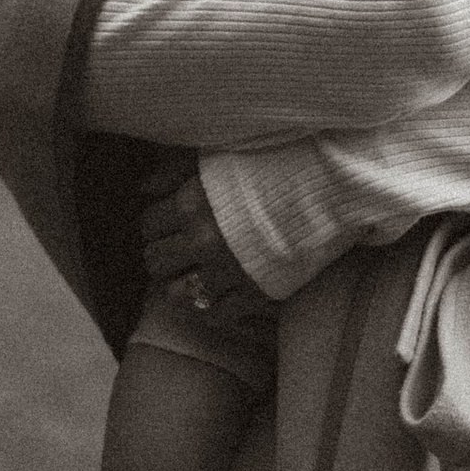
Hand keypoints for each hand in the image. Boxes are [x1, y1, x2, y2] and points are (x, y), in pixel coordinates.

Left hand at [139, 163, 270, 316]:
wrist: (326, 183)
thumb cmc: (271, 161)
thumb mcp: (218, 155)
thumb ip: (175, 170)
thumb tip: (143, 188)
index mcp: (191, 204)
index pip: (148, 225)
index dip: (156, 223)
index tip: (168, 222)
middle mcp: (202, 241)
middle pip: (155, 261)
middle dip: (163, 254)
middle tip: (177, 249)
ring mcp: (227, 270)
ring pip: (177, 295)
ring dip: (179, 285)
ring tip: (190, 274)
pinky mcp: (253, 292)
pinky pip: (216, 315)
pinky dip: (211, 307)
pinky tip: (216, 294)